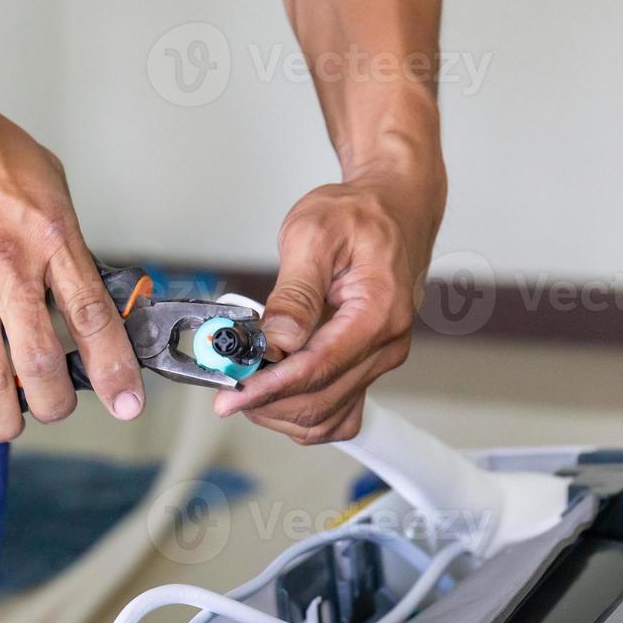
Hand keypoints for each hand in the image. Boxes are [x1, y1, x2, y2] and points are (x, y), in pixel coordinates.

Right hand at [0, 91, 144, 441]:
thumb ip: (66, 236)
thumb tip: (86, 280)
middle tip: (55, 406)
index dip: (115, 369)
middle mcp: (9, 269)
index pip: (93, 319)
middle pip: (42, 365)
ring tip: (7, 418)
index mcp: (51, 238)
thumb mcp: (45, 180)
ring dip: (2, 412)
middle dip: (55, 403)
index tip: (127, 402)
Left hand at [211, 167, 443, 443]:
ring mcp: (380, 358)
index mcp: (378, 311)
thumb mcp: (314, 233)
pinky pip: (338, 412)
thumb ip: (295, 292)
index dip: (269, 387)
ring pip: (327, 415)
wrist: (394, 207)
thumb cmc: (359, 214)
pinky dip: (302, 413)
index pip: (318, 367)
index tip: (231, 395)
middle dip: (267, 399)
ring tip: (246, 383)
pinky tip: (275, 394)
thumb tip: (277, 340)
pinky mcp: (370, 364)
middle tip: (227, 383)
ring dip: (281, 411)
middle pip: (321, 400)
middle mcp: (386, 344)